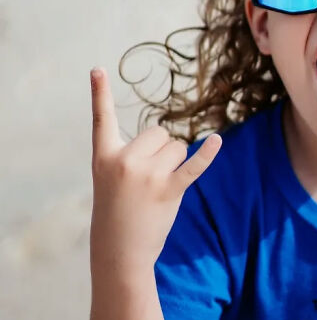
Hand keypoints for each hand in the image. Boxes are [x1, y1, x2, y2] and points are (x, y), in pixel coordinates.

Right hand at [89, 67, 221, 274]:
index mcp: (104, 156)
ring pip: (178, 147)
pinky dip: (207, 154)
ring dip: (177, 163)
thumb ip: (130, 156)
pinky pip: (193, 165)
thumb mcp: (109, 180)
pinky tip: (217, 141)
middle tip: (150, 178)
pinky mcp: (169, 190)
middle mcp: (124, 160)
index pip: (102, 119)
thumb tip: (170, 141)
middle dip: (163, 149)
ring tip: (159, 188)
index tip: (97, 68)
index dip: (100, 93)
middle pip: (160, 132)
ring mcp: (147, 175)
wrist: (119, 250)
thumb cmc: (117, 213)